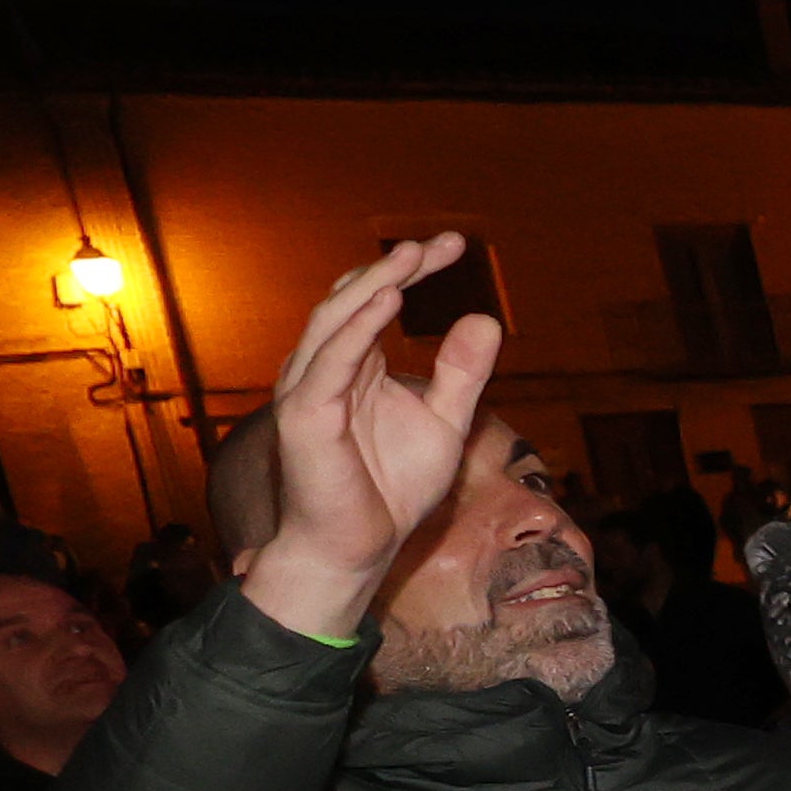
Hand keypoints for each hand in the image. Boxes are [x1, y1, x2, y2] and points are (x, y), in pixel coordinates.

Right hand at [239, 237, 500, 628]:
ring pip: (336, 321)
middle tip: (442, 243)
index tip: (455, 246)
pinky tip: (386, 300)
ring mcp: (310, 388)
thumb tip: (485, 318)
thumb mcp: (445, 423)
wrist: (358, 548)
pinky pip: (330, 360)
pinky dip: (357, 327)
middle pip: (355, 300)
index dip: (413, 270)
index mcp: (356, 364)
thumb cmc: (392, 489)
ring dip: (373, 284)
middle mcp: (326, 367)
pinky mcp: (305, 414)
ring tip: (410, 256)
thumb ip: (461, 373)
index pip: (378, 301)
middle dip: (396, 267)